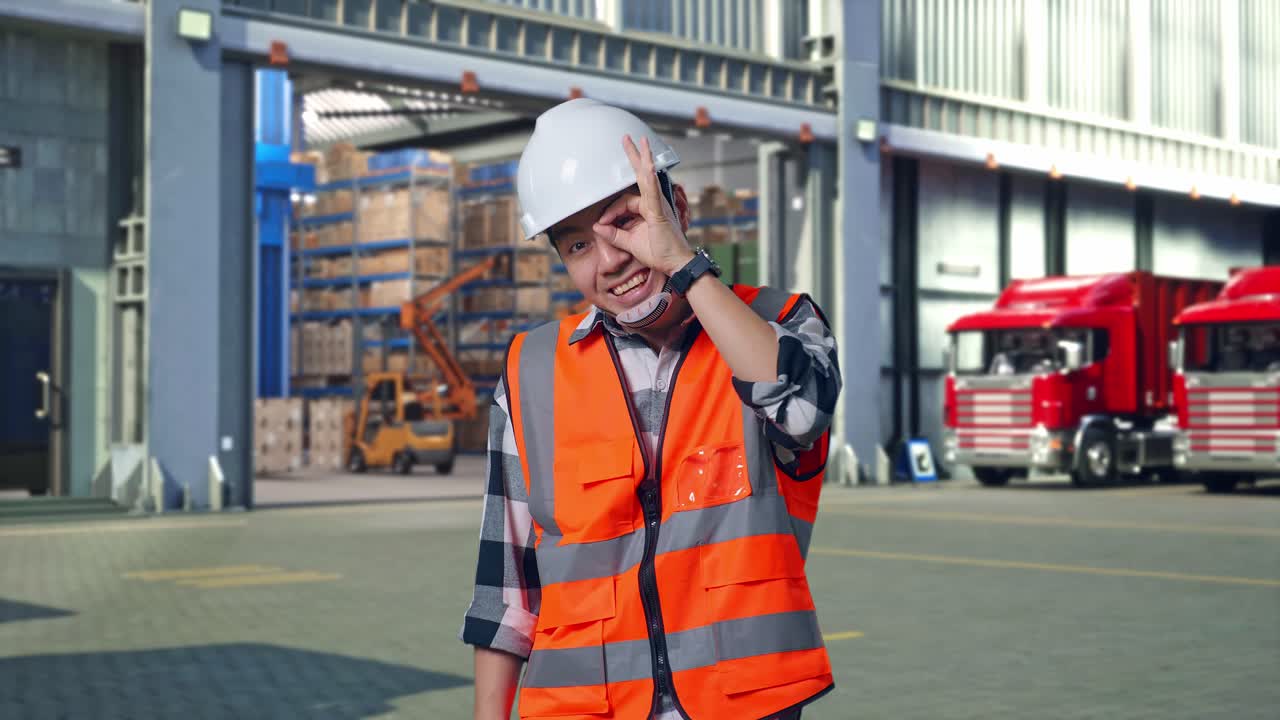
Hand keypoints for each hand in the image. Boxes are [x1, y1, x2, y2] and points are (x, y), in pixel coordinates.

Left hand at [593, 135, 694, 275]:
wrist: (675, 264)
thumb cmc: (658, 253)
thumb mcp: (629, 244)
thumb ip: (613, 234)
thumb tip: (596, 227)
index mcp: (647, 209)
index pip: (623, 203)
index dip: (610, 213)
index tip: (602, 225)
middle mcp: (653, 202)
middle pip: (640, 176)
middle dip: (633, 156)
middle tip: (627, 138)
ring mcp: (658, 205)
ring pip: (646, 179)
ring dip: (642, 158)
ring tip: (638, 141)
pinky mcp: (659, 210)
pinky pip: (652, 192)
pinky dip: (649, 178)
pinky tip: (647, 165)